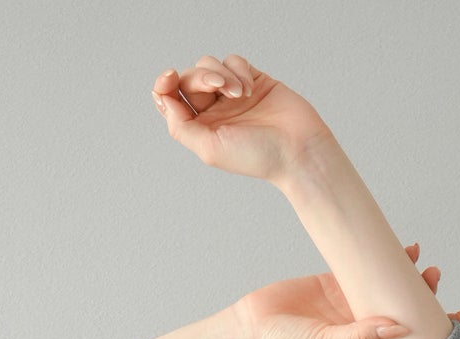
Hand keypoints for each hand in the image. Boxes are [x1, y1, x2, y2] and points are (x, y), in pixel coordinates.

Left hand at [152, 53, 334, 182]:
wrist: (297, 148)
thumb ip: (180, 126)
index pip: (171, 101)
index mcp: (199, 129)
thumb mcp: (209, 148)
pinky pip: (234, 61)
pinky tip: (250, 89)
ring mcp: (232, 94)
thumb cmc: (256, 155)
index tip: (169, 78)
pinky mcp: (252, 79)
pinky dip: (238, 70)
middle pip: (189, 78)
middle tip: (218, 88)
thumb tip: (162, 99)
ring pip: (209, 65)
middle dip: (200, 78)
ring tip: (240, 94)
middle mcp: (212, 111)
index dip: (165, 85)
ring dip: (222, 74)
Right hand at [233, 245, 459, 338]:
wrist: (251, 326)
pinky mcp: (334, 284)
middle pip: (400, 310)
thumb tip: (401, 328)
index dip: (433, 329)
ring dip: (405, 274)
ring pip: (386, 287)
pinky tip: (399, 247)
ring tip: (423, 259)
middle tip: (434, 278)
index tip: (457, 316)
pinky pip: (364, 269)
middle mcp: (359, 326)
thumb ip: (361, 335)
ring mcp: (348, 305)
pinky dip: (382, 258)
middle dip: (422, 295)